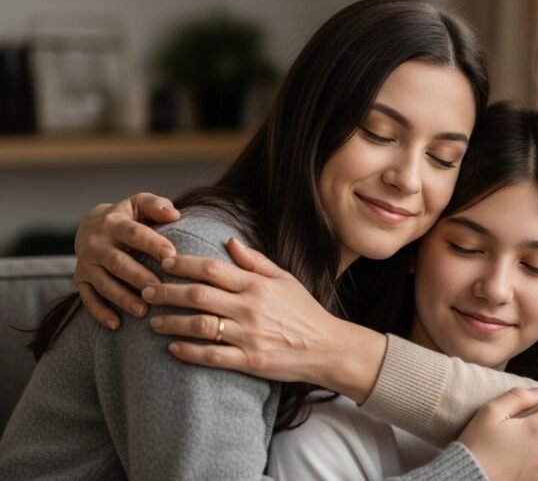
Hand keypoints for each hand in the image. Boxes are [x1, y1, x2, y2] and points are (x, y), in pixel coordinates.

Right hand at [74, 193, 180, 328]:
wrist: (90, 226)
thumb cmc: (128, 217)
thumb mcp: (139, 204)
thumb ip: (156, 205)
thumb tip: (174, 213)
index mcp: (114, 223)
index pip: (134, 233)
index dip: (152, 244)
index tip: (172, 255)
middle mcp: (96, 244)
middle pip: (118, 262)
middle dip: (138, 277)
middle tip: (158, 289)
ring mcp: (87, 264)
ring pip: (104, 284)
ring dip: (123, 298)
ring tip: (143, 311)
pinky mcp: (81, 280)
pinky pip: (88, 299)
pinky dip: (101, 313)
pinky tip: (117, 325)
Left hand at [142, 238, 363, 387]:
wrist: (328, 347)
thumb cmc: (305, 312)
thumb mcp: (285, 279)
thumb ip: (256, 261)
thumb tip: (230, 241)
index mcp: (257, 285)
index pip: (212, 268)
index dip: (184, 264)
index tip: (164, 262)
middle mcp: (250, 307)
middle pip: (197, 295)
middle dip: (166, 291)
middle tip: (145, 289)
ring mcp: (249, 335)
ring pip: (198, 325)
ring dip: (170, 322)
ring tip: (152, 321)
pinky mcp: (249, 361)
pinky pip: (211, 356)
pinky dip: (187, 352)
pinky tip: (171, 348)